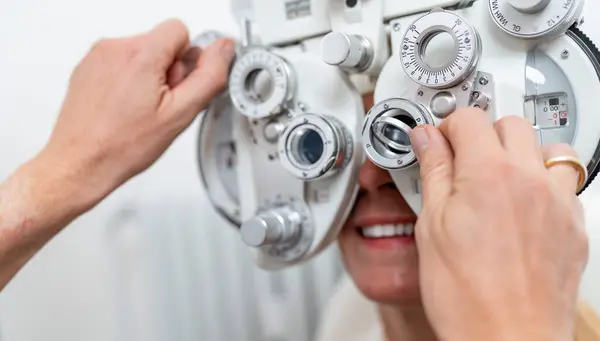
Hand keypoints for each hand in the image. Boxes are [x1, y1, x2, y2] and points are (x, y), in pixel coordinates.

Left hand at [39, 19, 234, 206]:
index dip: (186, 61)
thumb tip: (223, 50)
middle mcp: (115, 48)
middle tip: (160, 103)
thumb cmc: (122, 145)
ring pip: (141, 52)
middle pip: (160, 42)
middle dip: (168, 69)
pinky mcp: (87, 67)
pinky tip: (124, 108)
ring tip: (140, 108)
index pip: (180, 30)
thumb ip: (209, 76)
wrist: (81, 162)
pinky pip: (120, 62)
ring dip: (148, 75)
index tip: (177, 85)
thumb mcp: (180, 114)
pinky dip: (127, 80)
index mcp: (141, 55)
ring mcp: (98, 57)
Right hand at [410, 108, 587, 340]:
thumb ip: (432, 173)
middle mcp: (531, 180)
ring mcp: (559, 203)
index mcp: (488, 175)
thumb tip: (426, 142)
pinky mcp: (575, 226)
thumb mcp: (432, 227)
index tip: (438, 142)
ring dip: (521, 153)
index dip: (446, 127)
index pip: (469, 119)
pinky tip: (524, 205)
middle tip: (462, 160)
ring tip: (499, 177)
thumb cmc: (467, 296)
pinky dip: (545, 183)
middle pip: (510, 123)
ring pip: (548, 148)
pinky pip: (567, 184)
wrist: (507, 339)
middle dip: (482, 134)